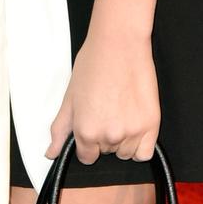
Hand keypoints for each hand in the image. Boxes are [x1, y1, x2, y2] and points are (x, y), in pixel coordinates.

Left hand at [49, 30, 159, 165]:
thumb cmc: (92, 66)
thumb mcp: (69, 98)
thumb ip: (60, 130)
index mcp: (86, 131)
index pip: (87, 157)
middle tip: (106, 111)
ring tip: (121, 113)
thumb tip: (51, 154)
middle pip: (106, 153)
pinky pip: (145, 153)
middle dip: (104, 138)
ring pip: (126, 153)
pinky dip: (140, 144)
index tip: (92, 127)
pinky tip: (134, 125)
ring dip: (123, 141)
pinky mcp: (152, 125)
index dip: (87, 143)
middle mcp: (110, 136)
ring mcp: (133, 132)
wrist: (119, 45)